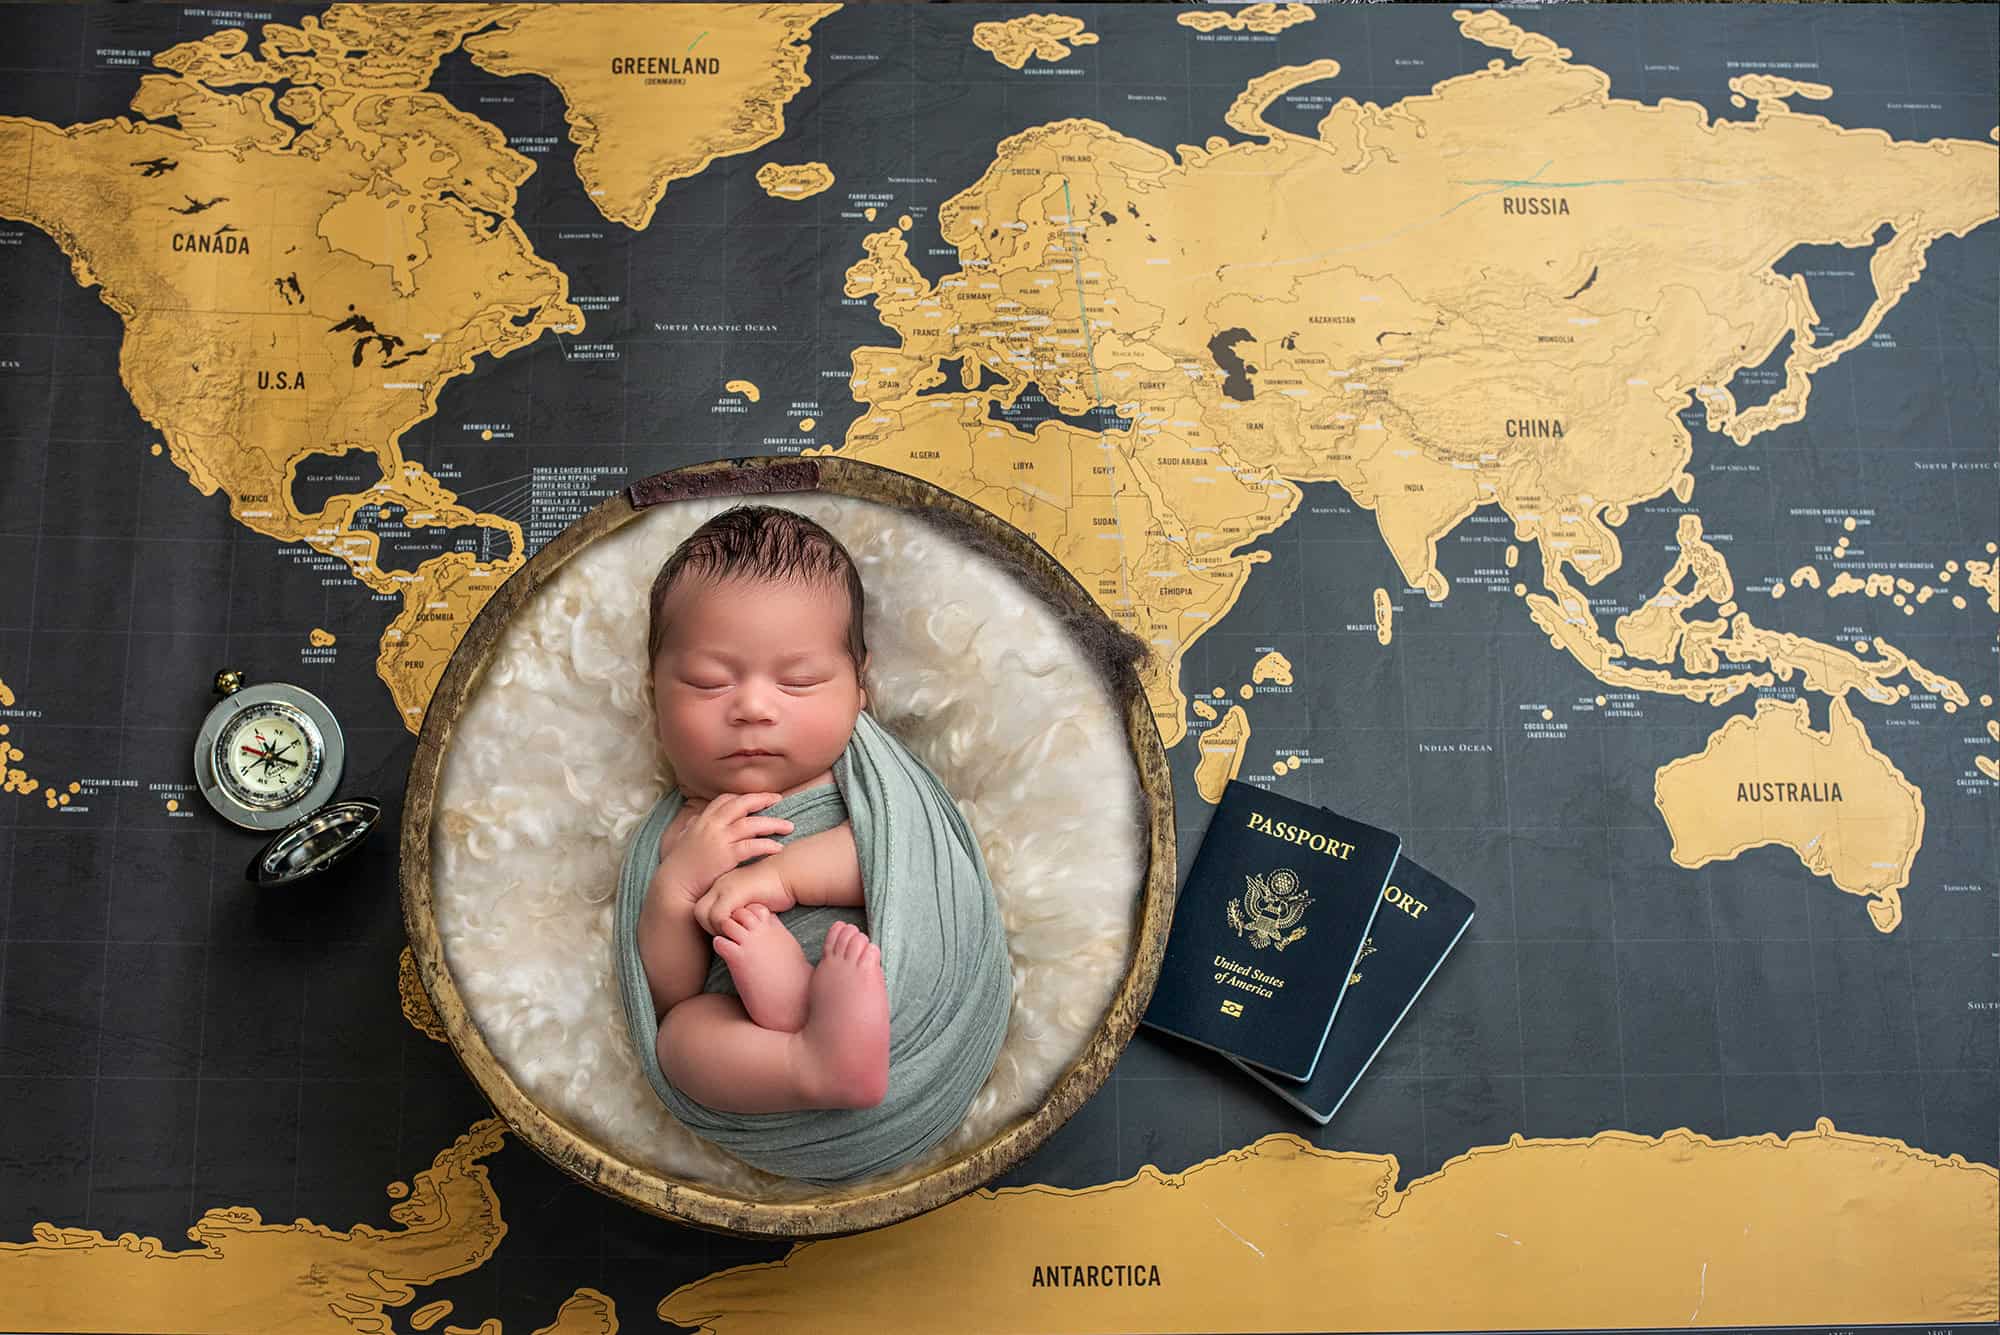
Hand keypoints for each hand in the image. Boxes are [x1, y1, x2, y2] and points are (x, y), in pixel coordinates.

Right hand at [652, 792, 793, 906]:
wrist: (674, 886)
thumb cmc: (680, 866)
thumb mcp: (683, 840)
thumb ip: (691, 828)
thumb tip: (693, 820)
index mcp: (702, 820)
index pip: (725, 799)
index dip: (743, 796)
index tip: (758, 798)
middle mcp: (711, 825)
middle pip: (742, 804)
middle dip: (762, 799)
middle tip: (778, 800)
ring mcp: (719, 839)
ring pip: (752, 824)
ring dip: (773, 823)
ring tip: (789, 827)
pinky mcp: (726, 856)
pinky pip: (752, 846)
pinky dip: (767, 845)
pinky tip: (778, 848)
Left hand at [695, 861, 796, 935]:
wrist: (790, 873)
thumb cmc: (777, 887)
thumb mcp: (753, 899)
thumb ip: (741, 908)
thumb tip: (737, 925)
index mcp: (723, 884)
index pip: (702, 908)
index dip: (710, 924)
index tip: (726, 932)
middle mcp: (720, 884)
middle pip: (698, 911)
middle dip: (709, 927)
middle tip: (727, 935)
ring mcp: (726, 887)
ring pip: (704, 914)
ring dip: (716, 928)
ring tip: (734, 932)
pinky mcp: (735, 892)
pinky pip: (718, 915)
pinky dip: (725, 926)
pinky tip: (740, 928)